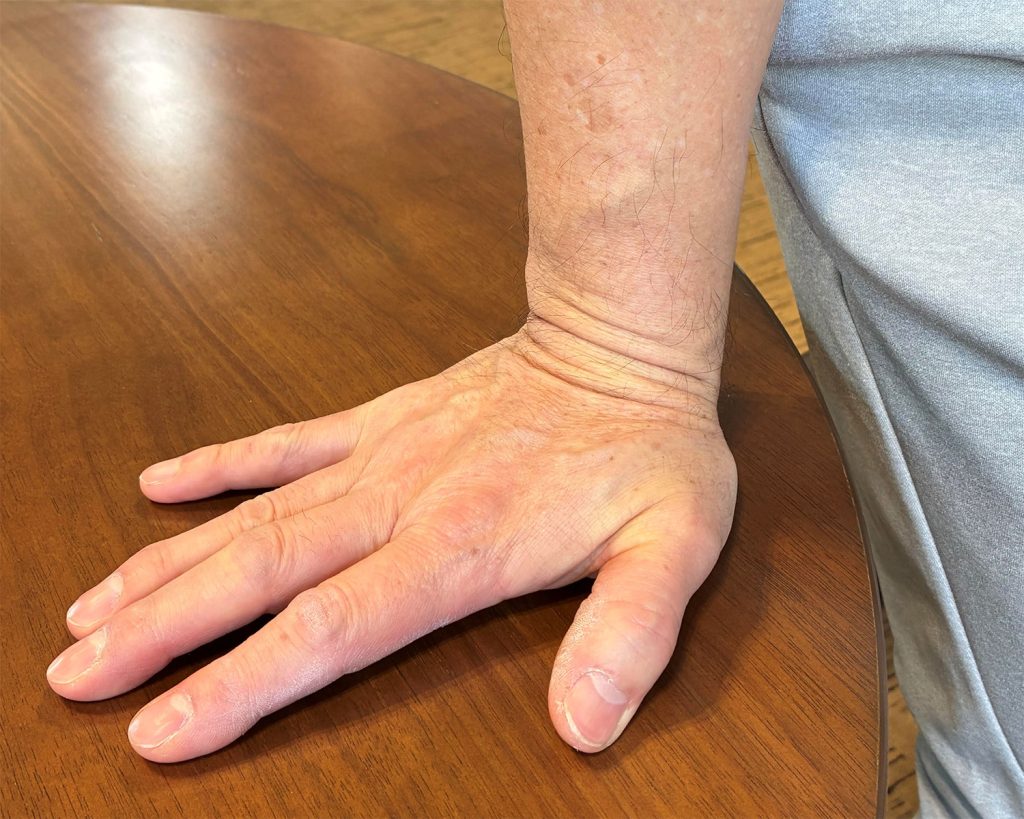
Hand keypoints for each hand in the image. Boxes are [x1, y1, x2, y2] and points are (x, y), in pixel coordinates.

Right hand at [46, 323, 735, 761]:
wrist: (620, 342)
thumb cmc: (649, 451)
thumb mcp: (671, 549)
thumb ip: (629, 636)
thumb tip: (585, 728)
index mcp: (458, 546)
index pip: (331, 628)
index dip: (242, 682)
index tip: (160, 729)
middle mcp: (399, 502)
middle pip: (259, 572)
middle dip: (162, 627)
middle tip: (74, 673)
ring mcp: (380, 455)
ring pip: (251, 514)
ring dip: (166, 564)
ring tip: (89, 609)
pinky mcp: (381, 420)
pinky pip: (286, 441)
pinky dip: (220, 463)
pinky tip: (159, 484)